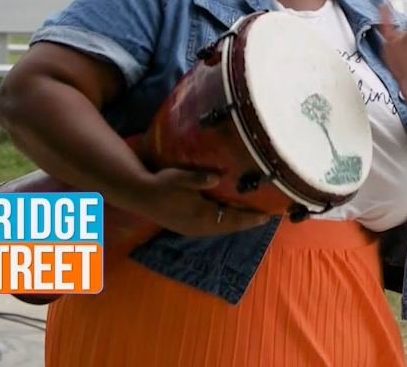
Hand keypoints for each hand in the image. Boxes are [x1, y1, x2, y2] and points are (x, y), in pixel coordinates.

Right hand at [127, 167, 272, 236]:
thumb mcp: (179, 177)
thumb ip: (199, 178)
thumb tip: (217, 177)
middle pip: (229, 227)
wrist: (139, 195)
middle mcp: (199, 227)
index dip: (250, 218)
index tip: (267, 216)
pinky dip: (225, 224)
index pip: (232, 219)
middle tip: (266, 217)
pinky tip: (229, 217)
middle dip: (248, 223)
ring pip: (221, 229)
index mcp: (200, 216)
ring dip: (237, 224)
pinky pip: (213, 228)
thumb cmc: (161, 184)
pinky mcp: (187, 227)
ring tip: (253, 218)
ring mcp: (192, 229)